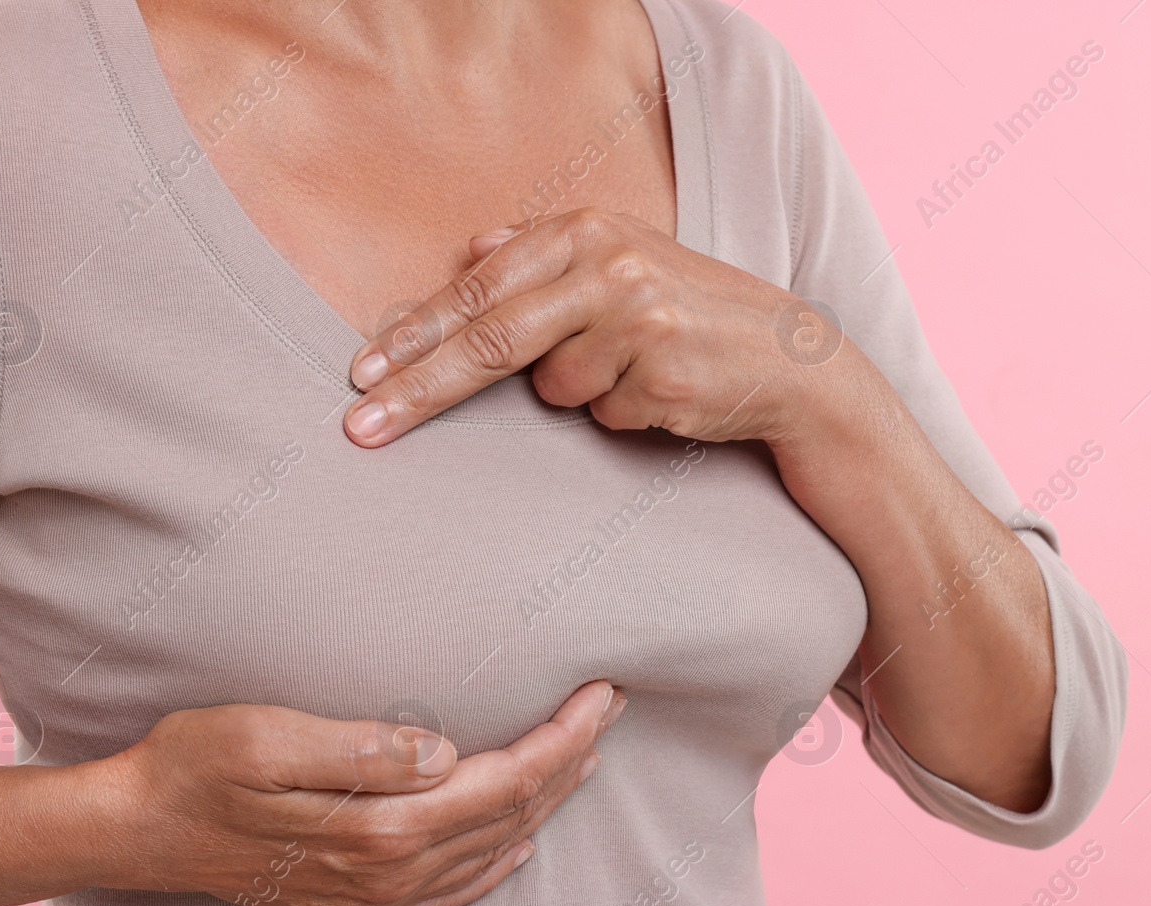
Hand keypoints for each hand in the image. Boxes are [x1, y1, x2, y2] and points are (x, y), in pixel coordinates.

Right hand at [99, 680, 625, 905]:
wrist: (139, 831)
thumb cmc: (197, 766)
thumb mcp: (268, 736)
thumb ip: (362, 748)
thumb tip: (445, 753)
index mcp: (378, 826)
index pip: (502, 781)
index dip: (561, 738)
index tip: (601, 696)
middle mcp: (386, 872)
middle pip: (509, 816)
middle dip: (569, 761)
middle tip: (611, 710)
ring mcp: (371, 897)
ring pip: (489, 853)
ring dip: (544, 805)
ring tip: (582, 757)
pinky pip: (449, 893)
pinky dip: (496, 864)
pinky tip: (516, 845)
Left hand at [342, 207, 862, 447]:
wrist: (792, 358)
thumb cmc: (693, 311)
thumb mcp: (626, 261)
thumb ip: (546, 253)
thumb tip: (473, 246)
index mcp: (592, 232)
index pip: (480, 288)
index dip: (415, 333)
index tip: (361, 372)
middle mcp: (614, 268)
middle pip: (490, 341)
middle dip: (418, 389)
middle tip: (359, 427)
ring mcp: (642, 323)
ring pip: (555, 389)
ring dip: (582, 394)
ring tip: (635, 370)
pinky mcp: (666, 377)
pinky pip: (604, 415)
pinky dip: (622, 413)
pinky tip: (663, 392)